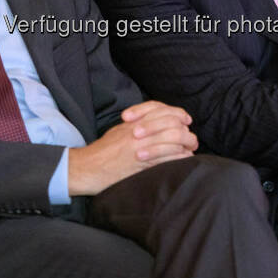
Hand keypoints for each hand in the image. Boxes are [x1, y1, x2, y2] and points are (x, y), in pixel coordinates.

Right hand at [68, 101, 197, 195]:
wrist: (86, 168)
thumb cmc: (101, 152)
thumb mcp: (119, 131)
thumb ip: (138, 125)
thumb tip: (159, 125)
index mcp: (133, 121)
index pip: (161, 109)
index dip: (177, 113)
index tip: (185, 120)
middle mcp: (138, 131)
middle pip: (171, 123)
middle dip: (186, 131)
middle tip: (191, 140)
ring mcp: (140, 146)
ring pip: (173, 140)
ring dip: (186, 145)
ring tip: (190, 151)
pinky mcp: (141, 163)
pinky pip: (167, 158)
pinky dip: (179, 158)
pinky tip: (184, 161)